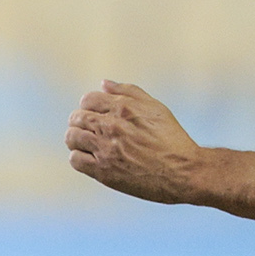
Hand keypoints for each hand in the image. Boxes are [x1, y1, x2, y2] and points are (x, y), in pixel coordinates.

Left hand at [67, 80, 205, 203]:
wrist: (183, 172)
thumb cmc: (172, 139)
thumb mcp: (155, 108)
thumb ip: (128, 92)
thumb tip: (104, 83)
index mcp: (122, 108)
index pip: (87, 100)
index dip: (89, 107)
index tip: (95, 116)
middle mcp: (111, 126)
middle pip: (76, 117)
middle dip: (80, 123)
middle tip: (89, 132)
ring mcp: (105, 148)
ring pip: (72, 137)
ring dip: (76, 140)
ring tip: (86, 145)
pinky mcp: (103, 170)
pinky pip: (75, 160)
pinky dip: (79, 158)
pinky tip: (90, 159)